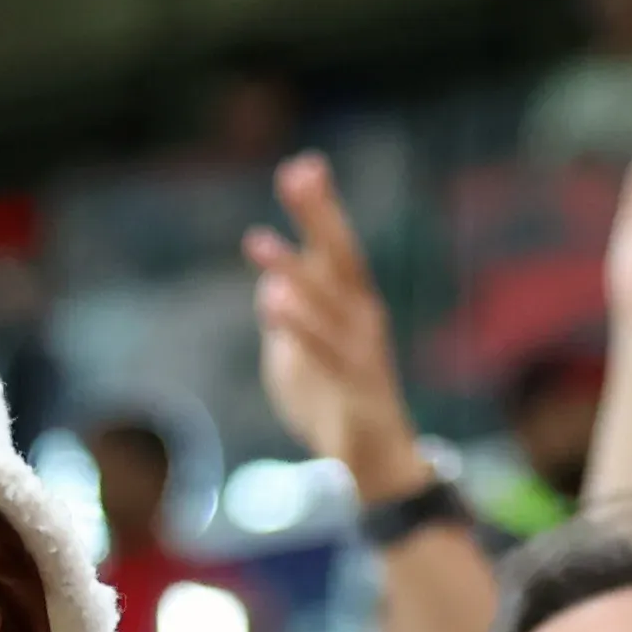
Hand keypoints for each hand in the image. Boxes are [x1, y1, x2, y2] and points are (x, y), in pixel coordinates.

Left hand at [248, 152, 430, 496]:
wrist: (374, 465)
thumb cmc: (335, 404)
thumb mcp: (300, 356)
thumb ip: (289, 319)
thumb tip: (272, 285)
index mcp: (352, 307)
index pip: (336, 249)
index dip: (320, 209)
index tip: (303, 166)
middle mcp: (363, 320)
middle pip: (340, 259)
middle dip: (319, 217)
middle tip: (297, 175)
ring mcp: (362, 352)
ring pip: (327, 305)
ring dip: (293, 271)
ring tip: (258, 241)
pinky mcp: (355, 388)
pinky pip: (324, 353)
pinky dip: (299, 326)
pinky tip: (272, 300)